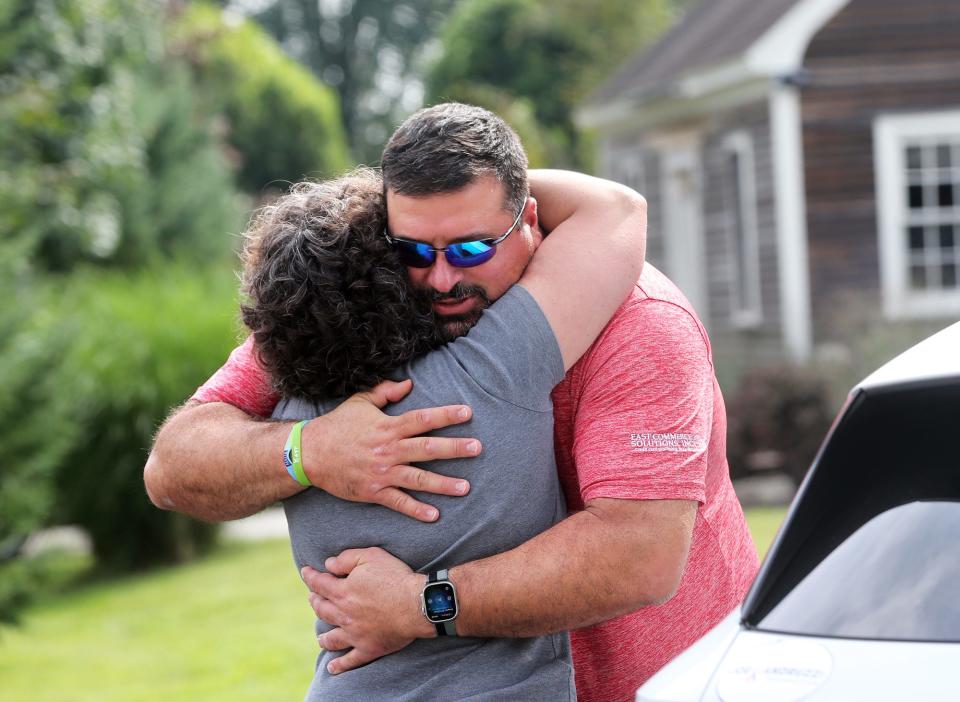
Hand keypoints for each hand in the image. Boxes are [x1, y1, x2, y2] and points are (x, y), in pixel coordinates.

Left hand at [302, 547, 433, 673]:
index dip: (311, 576)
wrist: (416, 604)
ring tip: (320, 637)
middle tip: (312, 599)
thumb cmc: (395, 577)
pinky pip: (350, 660)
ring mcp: (355, 634)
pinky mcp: (369, 648)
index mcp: (343, 591)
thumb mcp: (371, 556)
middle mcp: (344, 614)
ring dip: (323, 637)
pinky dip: (340, 665)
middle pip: (322, 610)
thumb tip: (328, 564)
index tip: (305, 572)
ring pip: (332, 637)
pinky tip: (332, 668)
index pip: (320, 583)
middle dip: (315, 602)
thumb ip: (347, 559)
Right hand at [303, 379, 478, 520]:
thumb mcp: (360, 402)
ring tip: (465, 487)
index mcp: (388, 426)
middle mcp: (388, 449)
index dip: (446, 415)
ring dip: (443, 484)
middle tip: (477, 448)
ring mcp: (382, 472)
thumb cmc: (337, 425)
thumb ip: (385, 391)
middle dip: (454, 448)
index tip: (468, 412)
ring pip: (418, 478)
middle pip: (427, 448)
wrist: (309, 453)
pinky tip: (435, 515)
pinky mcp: (373, 491)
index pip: (422, 419)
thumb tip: (409, 383)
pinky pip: (398, 501)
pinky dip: (416, 509)